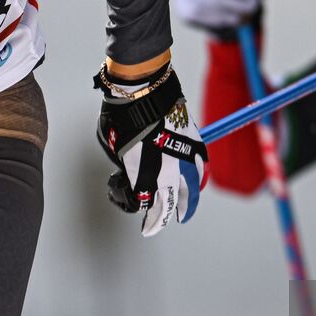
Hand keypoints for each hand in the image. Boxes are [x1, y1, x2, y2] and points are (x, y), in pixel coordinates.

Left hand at [95, 62, 206, 235]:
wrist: (143, 90)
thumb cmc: (122, 117)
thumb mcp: (116, 148)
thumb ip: (127, 165)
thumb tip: (134, 171)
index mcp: (142, 177)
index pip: (142, 206)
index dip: (135, 210)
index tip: (135, 213)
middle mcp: (165, 174)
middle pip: (165, 206)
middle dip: (160, 217)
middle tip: (156, 225)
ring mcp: (182, 160)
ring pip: (188, 191)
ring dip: (184, 203)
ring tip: (182, 212)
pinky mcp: (194, 145)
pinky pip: (200, 168)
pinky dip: (197, 177)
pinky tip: (195, 183)